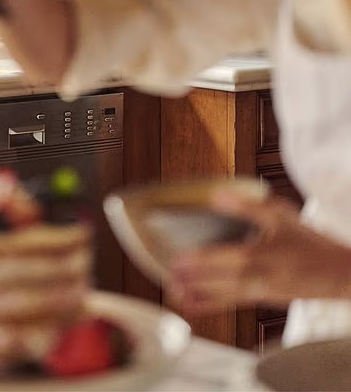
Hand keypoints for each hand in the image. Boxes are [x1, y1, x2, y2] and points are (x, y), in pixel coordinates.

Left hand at [166, 191, 350, 313]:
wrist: (338, 274)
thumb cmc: (308, 242)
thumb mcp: (280, 215)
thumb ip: (247, 206)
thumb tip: (216, 195)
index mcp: (259, 254)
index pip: (222, 258)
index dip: (198, 260)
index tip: (176, 257)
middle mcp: (256, 277)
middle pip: (217, 280)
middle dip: (191, 279)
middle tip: (167, 274)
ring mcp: (259, 292)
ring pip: (222, 295)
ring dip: (196, 295)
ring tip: (174, 292)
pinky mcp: (261, 300)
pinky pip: (231, 304)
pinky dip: (210, 306)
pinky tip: (192, 304)